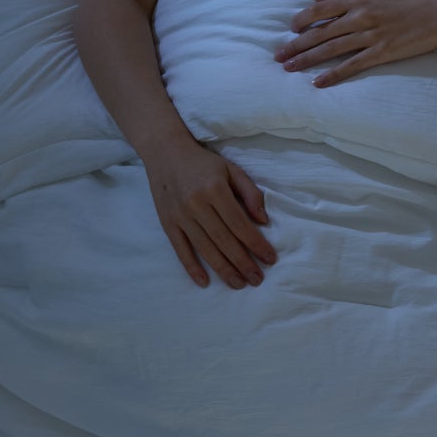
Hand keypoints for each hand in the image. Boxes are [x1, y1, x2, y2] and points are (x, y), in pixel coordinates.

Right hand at [141, 136, 275, 289]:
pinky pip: (180, 249)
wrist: (165, 153)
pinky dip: (191, 267)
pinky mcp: (167, 223)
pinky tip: (204, 282)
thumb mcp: (232, 170)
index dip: (256, 244)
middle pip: (224, 240)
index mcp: (215, 190)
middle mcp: (197, 205)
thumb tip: (263, 221)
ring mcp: (180, 216)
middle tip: (257, 280)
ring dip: (223, 269)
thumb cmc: (203, 163)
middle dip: (243, 263)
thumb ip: (250, 193)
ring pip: (205, 248)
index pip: (240, 224)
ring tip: (238, 284)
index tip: (270, 259)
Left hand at [277, 0, 436, 86]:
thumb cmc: (407, 4)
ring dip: (307, 60)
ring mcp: (371, 35)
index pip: (321, 10)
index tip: (290, 30)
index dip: (302, 20)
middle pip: (321, 32)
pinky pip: (352, 65)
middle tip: (278, 56)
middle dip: (296, 45)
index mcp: (358, 0)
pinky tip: (318, 82)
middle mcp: (361, 16)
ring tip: (289, 69)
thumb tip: (319, 0)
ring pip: (331, 49)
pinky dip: (333, 74)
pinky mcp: (381, 52)